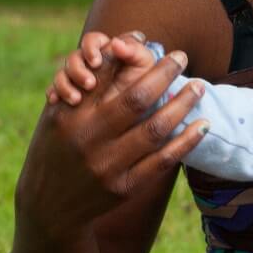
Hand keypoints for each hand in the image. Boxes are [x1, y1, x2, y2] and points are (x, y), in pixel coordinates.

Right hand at [19, 47, 208, 240]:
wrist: (49, 209)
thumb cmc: (59, 148)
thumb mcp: (60, 116)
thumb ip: (88, 85)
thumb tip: (119, 46)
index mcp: (71, 117)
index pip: (104, 79)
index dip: (131, 58)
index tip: (155, 44)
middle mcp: (89, 140)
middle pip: (136, 100)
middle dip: (163, 74)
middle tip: (182, 57)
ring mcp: (108, 166)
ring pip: (155, 130)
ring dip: (182, 105)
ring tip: (199, 87)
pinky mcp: (125, 187)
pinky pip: (163, 161)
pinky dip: (186, 142)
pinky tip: (203, 125)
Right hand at [47, 31, 154, 105]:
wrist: (135, 115)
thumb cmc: (143, 84)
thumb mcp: (143, 66)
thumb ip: (135, 51)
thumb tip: (115, 43)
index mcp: (107, 50)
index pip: (92, 40)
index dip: (91, 47)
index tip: (96, 62)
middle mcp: (90, 62)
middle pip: (74, 57)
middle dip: (78, 70)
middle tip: (90, 84)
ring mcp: (78, 77)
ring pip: (62, 73)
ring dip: (66, 84)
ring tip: (76, 99)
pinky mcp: (69, 92)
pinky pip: (53, 89)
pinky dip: (54, 93)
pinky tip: (56, 101)